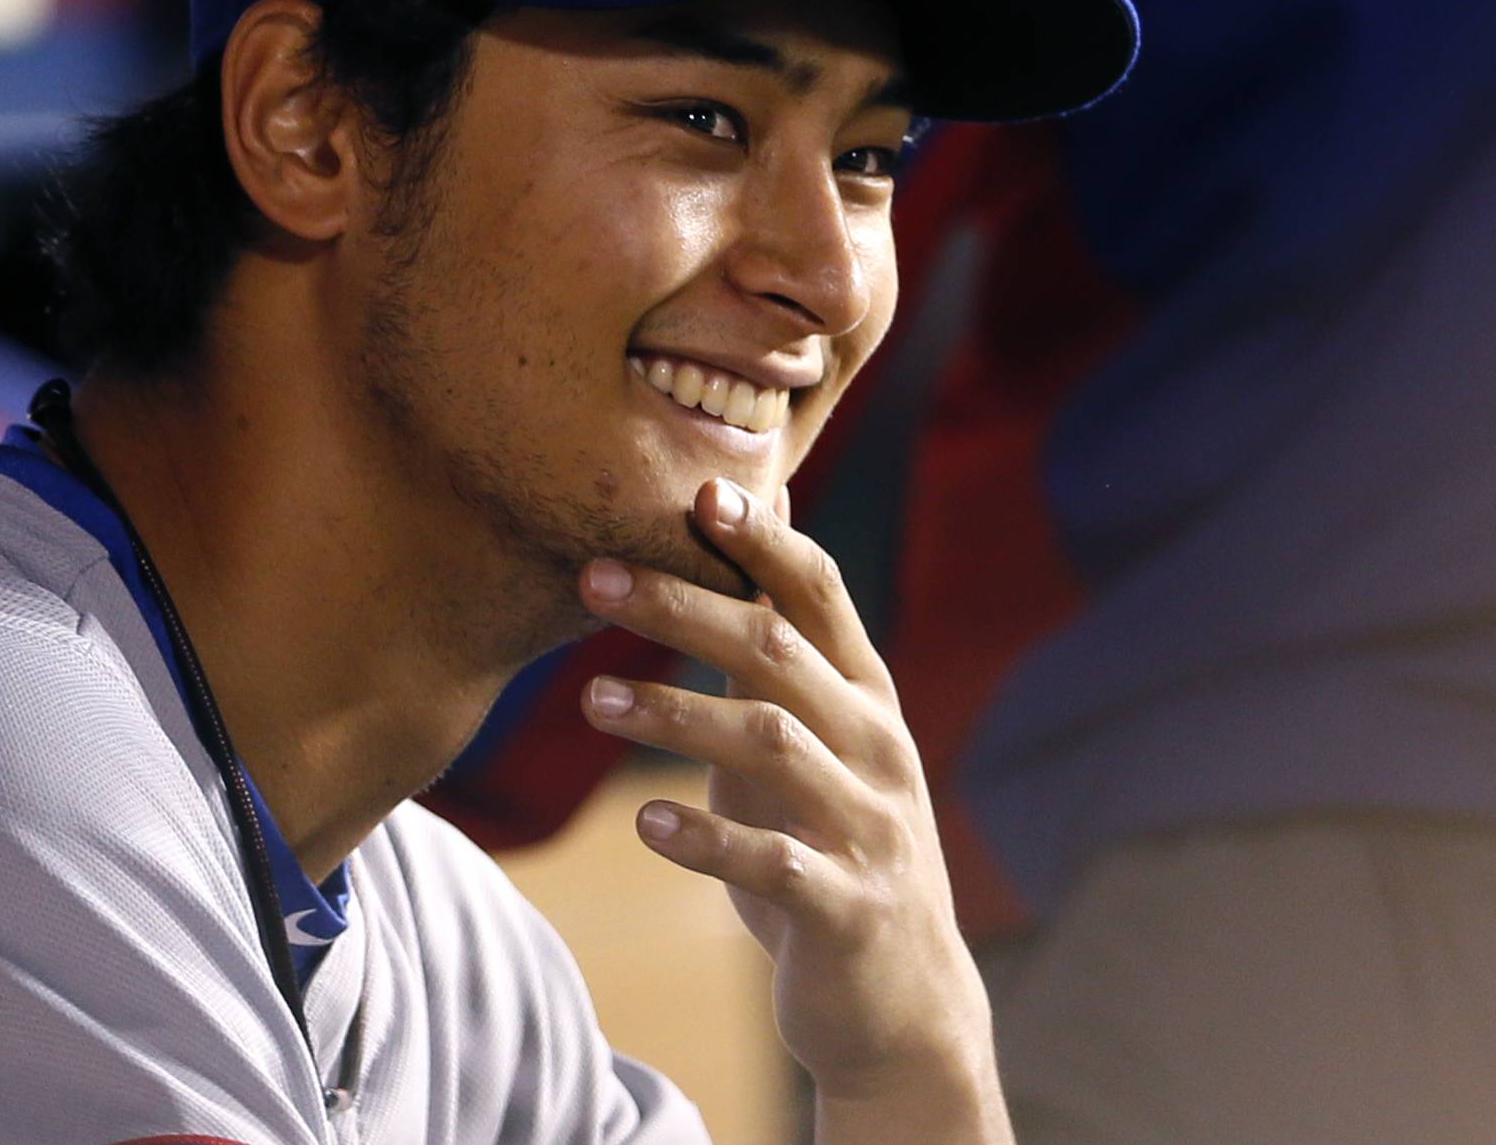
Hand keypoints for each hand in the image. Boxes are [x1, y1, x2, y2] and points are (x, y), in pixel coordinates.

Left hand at [578, 479, 1006, 1137]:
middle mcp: (877, 747)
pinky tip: (644, 823)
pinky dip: (707, 837)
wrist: (904, 1001)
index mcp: (867, 696)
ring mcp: (869, 826)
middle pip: (779, 654)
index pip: (822, 593)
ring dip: (675, 715)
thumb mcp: (818, 742)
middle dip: (684, 607)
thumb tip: (737, 535)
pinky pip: (774, 862)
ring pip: (771, 745)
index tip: (697, 493)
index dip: (764, 540)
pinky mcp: (847, 906)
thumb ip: (784, 653)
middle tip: (592, 578)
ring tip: (591, 700)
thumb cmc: (834, 845)